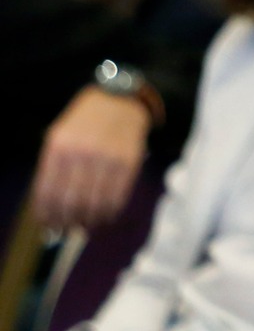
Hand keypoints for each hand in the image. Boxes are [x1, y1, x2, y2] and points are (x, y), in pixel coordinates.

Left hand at [32, 87, 151, 229]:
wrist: (119, 101)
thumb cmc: (84, 122)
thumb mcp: (59, 136)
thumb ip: (52, 166)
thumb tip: (49, 206)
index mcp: (59, 147)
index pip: (48, 191)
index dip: (47, 213)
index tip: (48, 225)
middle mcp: (82, 153)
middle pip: (71, 201)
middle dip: (67, 221)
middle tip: (66, 230)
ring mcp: (108, 159)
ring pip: (95, 203)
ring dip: (89, 221)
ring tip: (85, 226)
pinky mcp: (129, 163)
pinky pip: (118, 197)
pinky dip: (110, 213)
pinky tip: (104, 217)